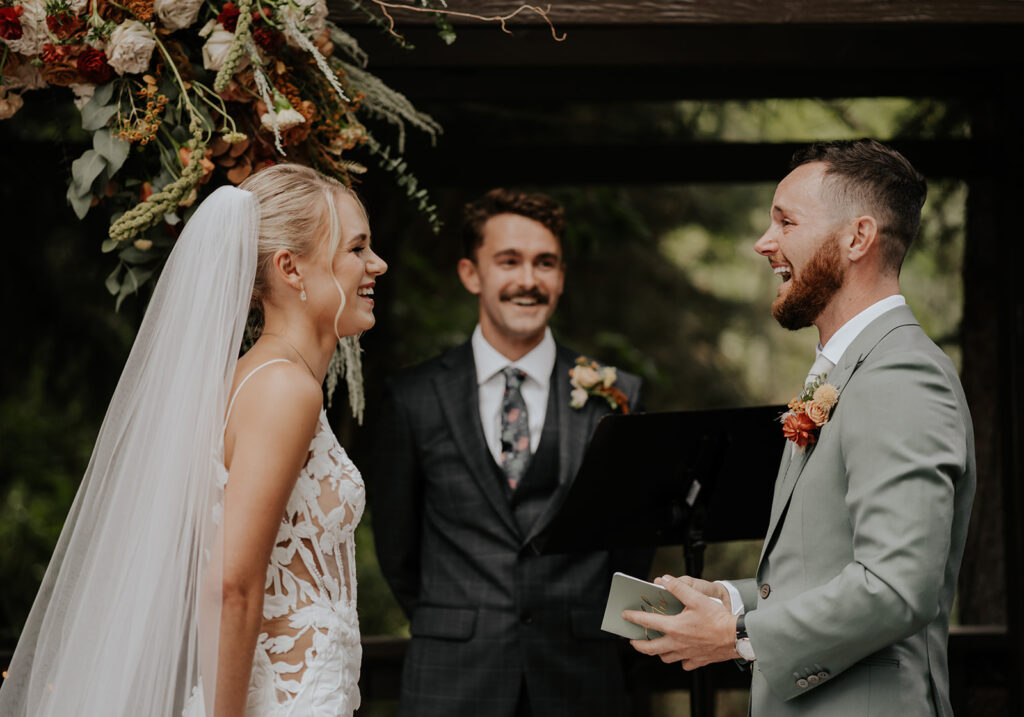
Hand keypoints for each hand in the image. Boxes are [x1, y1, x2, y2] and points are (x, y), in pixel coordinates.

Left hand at [623, 574, 738, 669]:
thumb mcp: (697, 598)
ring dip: (659, 652)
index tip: (625, 615)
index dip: (634, 617)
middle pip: (651, 648)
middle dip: (639, 645)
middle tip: (633, 641)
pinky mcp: (698, 660)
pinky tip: (682, 653)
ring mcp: (687, 654)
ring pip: (666, 657)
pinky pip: (685, 664)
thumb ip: (679, 588)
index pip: (648, 622)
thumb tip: (664, 580)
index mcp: (675, 627)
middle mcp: (677, 643)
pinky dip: (681, 659)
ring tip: (657, 645)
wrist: (736, 637)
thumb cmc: (717, 618)